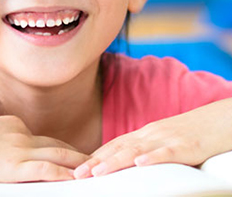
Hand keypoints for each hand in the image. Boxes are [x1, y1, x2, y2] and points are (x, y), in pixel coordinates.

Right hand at [0, 116, 89, 181]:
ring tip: (95, 170)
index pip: (44, 139)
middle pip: (56, 144)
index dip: (61, 149)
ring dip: (77, 163)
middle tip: (96, 161)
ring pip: (56, 154)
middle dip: (77, 154)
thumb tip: (1, 144)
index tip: (75, 155)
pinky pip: (43, 168)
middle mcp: (20, 133)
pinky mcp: (11, 165)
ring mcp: (17, 148)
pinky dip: (62, 173)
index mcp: (13, 124)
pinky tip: (75, 180)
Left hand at [74, 98, 231, 178]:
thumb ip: (145, 148)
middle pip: (119, 148)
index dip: (95, 156)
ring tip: (97, 173)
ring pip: (136, 150)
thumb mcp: (163, 139)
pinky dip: (152, 158)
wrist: (217, 120)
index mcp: (144, 134)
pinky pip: (167, 152)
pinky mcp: (185, 146)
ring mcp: (166, 139)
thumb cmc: (190, 133)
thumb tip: (128, 162)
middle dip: (96, 162)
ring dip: (115, 161)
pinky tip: (140, 164)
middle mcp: (150, 134)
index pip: (115, 145)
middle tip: (77, 175)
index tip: (78, 169)